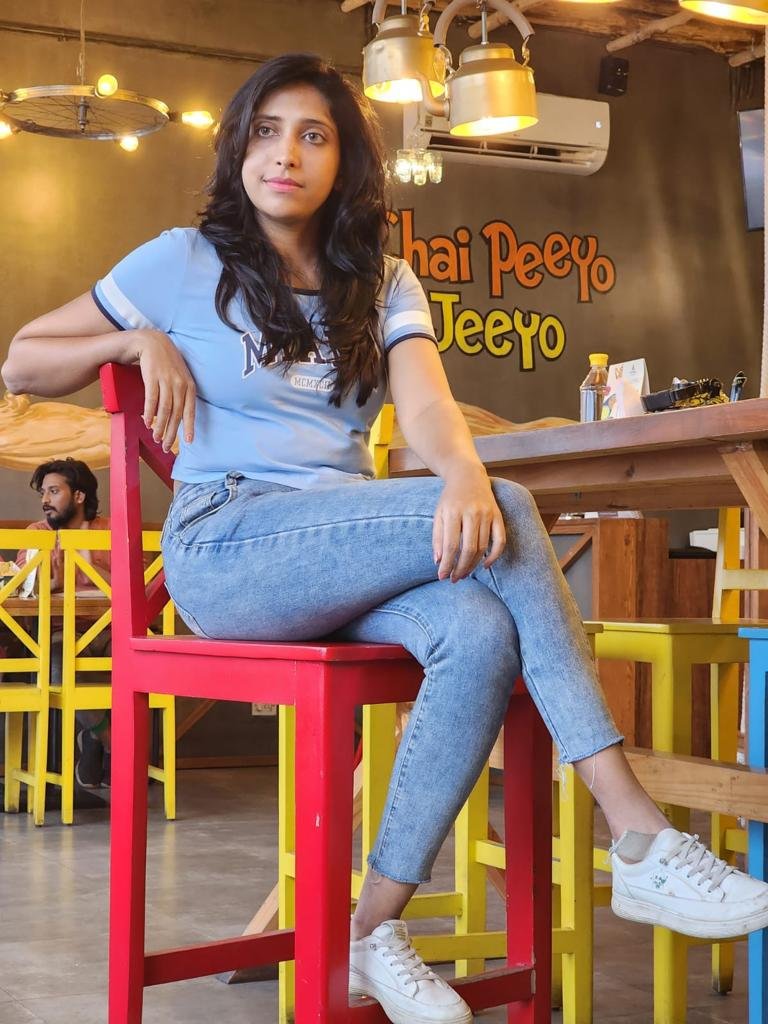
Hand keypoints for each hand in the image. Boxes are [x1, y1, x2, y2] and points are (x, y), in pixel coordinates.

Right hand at [124, 330, 195, 451]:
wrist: (152, 342)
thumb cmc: (166, 363)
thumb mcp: (179, 377)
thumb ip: (181, 394)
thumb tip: (178, 416)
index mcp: (190, 386)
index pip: (190, 411)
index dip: (189, 427)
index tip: (188, 442)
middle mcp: (180, 384)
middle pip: (176, 414)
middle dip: (171, 433)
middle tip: (166, 446)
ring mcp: (167, 380)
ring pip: (164, 410)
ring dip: (159, 426)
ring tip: (156, 438)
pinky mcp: (153, 377)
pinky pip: (151, 400)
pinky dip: (149, 413)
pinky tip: (147, 423)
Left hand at [433, 465, 505, 581]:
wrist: (468, 476)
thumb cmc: (450, 498)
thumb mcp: (438, 514)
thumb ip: (437, 538)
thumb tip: (439, 561)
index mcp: (453, 512)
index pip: (450, 545)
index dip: (447, 564)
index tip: (442, 576)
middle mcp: (471, 513)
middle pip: (468, 549)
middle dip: (460, 568)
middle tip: (455, 579)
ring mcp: (487, 514)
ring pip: (482, 547)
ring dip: (473, 565)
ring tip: (464, 574)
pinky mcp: (498, 516)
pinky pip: (500, 540)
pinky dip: (494, 556)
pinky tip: (485, 565)